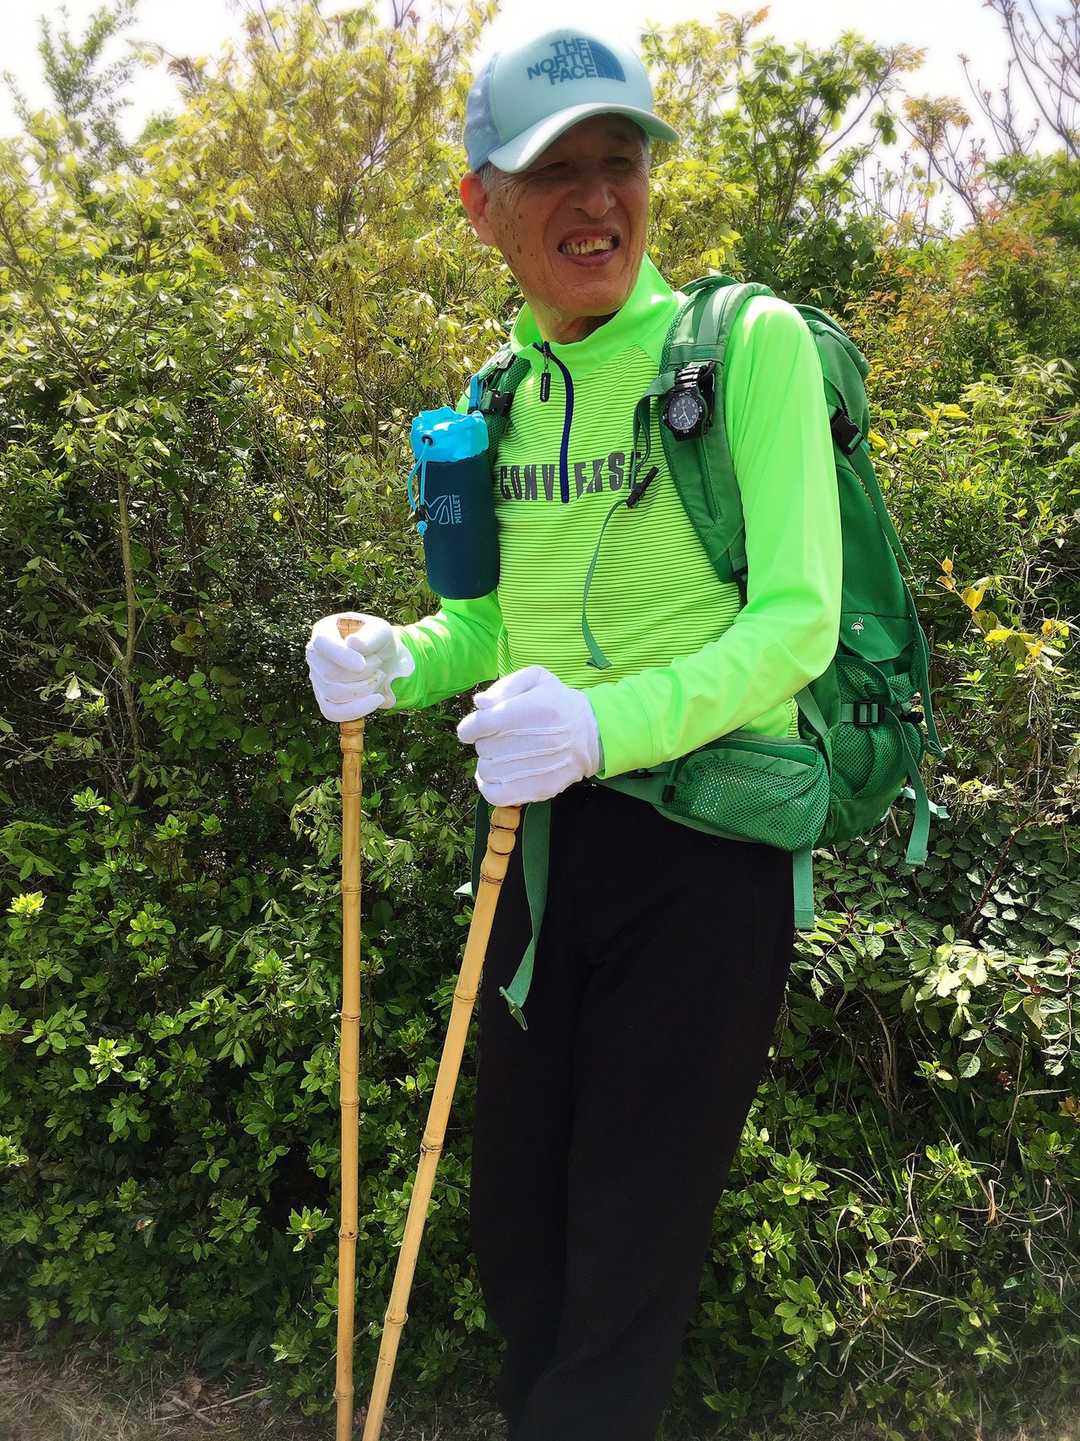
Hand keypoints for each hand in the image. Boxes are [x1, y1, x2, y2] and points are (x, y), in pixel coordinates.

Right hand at [306, 612, 414, 722]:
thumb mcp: (381, 631)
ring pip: (334, 694)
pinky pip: (332, 713)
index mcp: (324, 630)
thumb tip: (352, 643)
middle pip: (329, 673)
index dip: (341, 656)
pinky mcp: (324, 699)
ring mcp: (317, 678)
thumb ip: (370, 636)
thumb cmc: (378, 641)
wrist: (382, 659)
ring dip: (365, 689)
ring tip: (378, 676)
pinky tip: (376, 699)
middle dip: (362, 674)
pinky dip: (357, 710)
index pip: (322, 643)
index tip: (361, 664)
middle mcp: (314, 655)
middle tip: (378, 663)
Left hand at [456, 666, 600, 806]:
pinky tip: (495, 776)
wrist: (592, 733)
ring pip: (487, 770)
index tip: (474, 728)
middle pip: (483, 747)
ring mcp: (535, 768)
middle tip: (501, 737)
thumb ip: (505, 686)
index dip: (469, 727)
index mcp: (528, 710)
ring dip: (489, 761)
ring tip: (503, 754)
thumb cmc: (558, 703)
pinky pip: (496, 795)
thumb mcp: (537, 679)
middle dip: (485, 741)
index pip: (480, 724)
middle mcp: (532, 740)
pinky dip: (488, 787)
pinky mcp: (538, 788)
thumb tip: (480, 704)